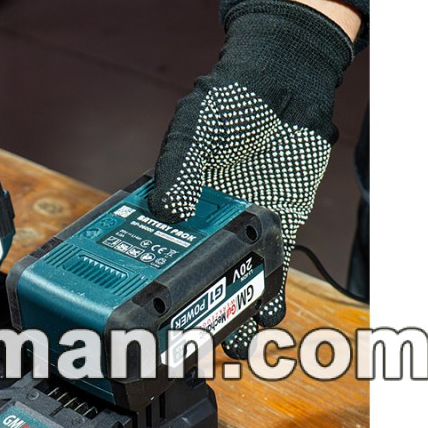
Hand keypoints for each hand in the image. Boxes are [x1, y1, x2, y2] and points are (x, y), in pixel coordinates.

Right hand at [149, 0, 356, 356]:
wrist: (287, 83)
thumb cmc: (232, 97)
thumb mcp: (195, 128)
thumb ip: (179, 168)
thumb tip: (167, 214)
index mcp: (171, 202)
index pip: (149, 250)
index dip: (143, 286)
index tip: (140, 315)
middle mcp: (202, 223)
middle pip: (189, 280)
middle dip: (188, 316)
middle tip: (187, 343)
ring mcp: (240, 229)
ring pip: (231, 284)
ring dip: (232, 316)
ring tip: (232, 343)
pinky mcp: (277, 228)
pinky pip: (271, 271)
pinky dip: (269, 296)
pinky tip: (265, 316)